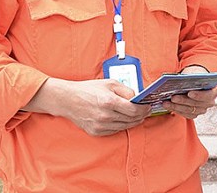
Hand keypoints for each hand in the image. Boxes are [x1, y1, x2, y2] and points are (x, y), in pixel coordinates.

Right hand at [31, 78, 152, 136]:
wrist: (68, 100)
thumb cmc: (88, 89)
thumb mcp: (110, 83)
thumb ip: (126, 91)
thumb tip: (138, 98)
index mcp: (109, 102)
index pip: (134, 110)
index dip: (144, 109)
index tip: (148, 106)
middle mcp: (105, 116)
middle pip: (131, 120)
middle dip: (141, 115)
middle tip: (146, 111)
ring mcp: (100, 126)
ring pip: (124, 126)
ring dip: (133, 122)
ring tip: (138, 116)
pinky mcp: (96, 132)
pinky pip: (115, 131)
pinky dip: (122, 125)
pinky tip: (124, 120)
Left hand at [160, 65, 216, 118]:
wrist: (196, 83)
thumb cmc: (196, 78)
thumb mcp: (196, 74)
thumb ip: (192, 76)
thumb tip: (182, 78)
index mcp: (213, 91)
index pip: (207, 95)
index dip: (198, 95)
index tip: (189, 93)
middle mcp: (209, 103)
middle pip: (195, 104)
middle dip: (183, 101)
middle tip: (173, 97)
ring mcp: (201, 109)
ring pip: (189, 110)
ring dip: (176, 107)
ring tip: (166, 102)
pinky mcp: (194, 114)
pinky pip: (185, 114)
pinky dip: (176, 110)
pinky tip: (168, 106)